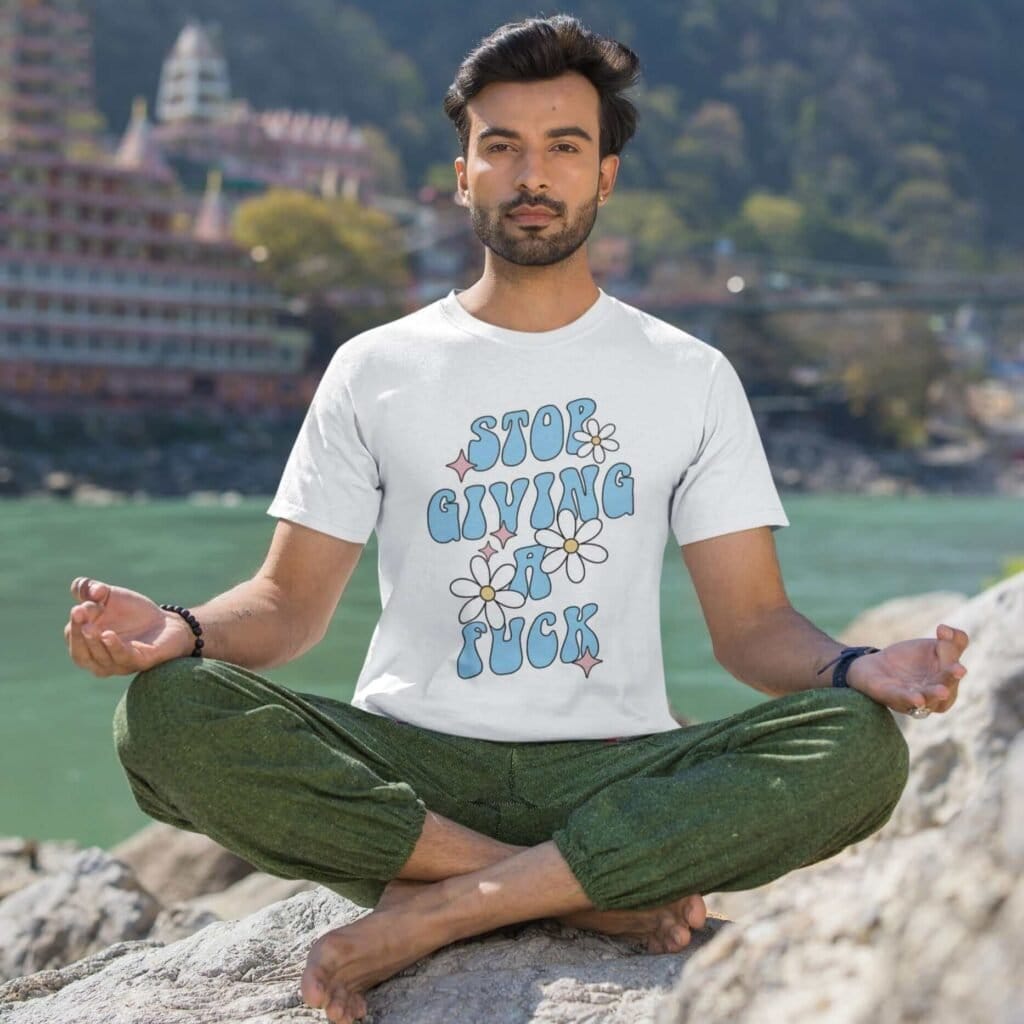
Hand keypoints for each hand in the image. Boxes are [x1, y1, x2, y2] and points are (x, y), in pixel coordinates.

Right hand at [65, 577, 193, 676]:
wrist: (167, 622)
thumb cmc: (132, 612)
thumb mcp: (108, 596)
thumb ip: (89, 588)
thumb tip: (91, 589)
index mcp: (87, 643)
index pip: (72, 637)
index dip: (75, 622)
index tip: (80, 607)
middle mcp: (100, 658)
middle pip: (81, 654)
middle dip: (77, 634)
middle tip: (78, 614)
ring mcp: (120, 663)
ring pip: (101, 659)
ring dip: (93, 643)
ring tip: (90, 628)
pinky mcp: (140, 662)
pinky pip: (124, 658)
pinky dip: (115, 648)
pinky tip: (109, 635)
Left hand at [845, 623, 968, 714]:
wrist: (878, 667)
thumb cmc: (913, 660)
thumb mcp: (932, 647)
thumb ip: (950, 640)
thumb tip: (945, 628)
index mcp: (949, 680)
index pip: (954, 663)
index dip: (951, 648)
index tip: (942, 630)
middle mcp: (936, 694)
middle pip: (946, 683)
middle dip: (951, 677)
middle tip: (960, 670)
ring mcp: (915, 697)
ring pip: (928, 697)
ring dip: (934, 694)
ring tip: (943, 691)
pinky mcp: (893, 698)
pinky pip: (903, 699)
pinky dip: (910, 699)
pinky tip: (917, 699)